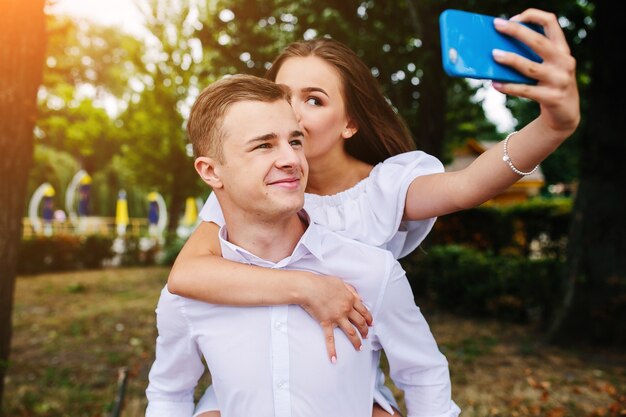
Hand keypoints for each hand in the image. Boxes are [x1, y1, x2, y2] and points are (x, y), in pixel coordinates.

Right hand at [298, 273, 372, 361]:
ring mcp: (337, 317)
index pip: (363, 311)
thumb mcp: (340, 283)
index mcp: (350, 299)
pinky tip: (334, 359)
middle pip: (360, 322)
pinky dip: (332, 349)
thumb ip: (351, 290)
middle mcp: (346, 309)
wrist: (309, 287)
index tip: (371, 324)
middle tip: (366, 336)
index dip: (368, 318)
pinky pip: (330, 338)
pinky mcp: (326, 322)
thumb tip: (360, 297)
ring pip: (351, 332)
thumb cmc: (323, 282)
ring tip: (360, 348)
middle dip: (365, 331)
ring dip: (356, 341)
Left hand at [492, 8, 579, 137]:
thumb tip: (498, 48)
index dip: (532, 16)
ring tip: (494, 55)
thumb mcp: (547, 67)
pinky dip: (509, 87)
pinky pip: (525, 90)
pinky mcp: (552, 97)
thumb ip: (532, 56)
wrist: (565, 115)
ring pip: (530, 67)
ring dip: (510, 60)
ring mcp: (559, 80)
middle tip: (498, 25)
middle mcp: (564, 62)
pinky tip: (495, 83)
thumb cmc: (548, 85)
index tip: (513, 18)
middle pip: (538, 42)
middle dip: (517, 31)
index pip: (551, 22)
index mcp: (562, 49)